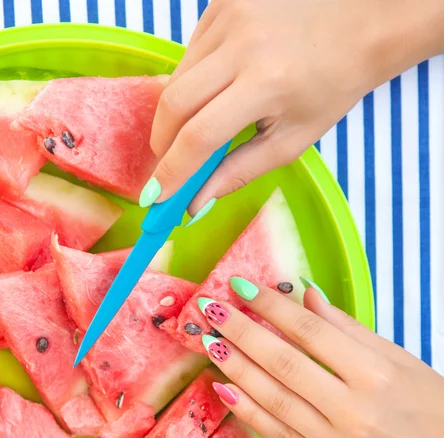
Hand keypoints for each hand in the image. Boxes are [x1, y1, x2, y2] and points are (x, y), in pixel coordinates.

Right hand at [145, 0, 443, 216]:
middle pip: (174, 103)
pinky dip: (194, 79)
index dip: (172, 171)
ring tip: (203, 123)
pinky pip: (190, 52)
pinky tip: (219, 86)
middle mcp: (242, 44)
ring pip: (178, 77)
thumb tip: (196, 202)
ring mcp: (229, 14)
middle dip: (162, 143)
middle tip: (167, 165)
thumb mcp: (292, 141)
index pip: (199, 136)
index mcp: (267, 84)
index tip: (156, 196)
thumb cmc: (331, 87)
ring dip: (178, 112)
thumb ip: (239, 172)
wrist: (360, 22)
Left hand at [198, 278, 443, 437]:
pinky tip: (223, 388)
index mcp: (376, 375)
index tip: (242, 287)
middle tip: (211, 309)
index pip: (311, 331)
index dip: (272, 306)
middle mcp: (354, 412)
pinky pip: (279, 437)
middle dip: (241, 332)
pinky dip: (248, 411)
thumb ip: (345, 327)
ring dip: (236, 368)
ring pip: (274, 401)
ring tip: (209, 342)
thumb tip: (304, 293)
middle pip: (283, 363)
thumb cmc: (428, 402)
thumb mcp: (395, 357)